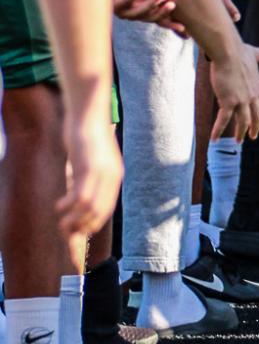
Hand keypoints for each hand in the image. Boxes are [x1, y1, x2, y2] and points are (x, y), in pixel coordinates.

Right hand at [58, 112, 122, 235]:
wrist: (88, 114)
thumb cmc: (87, 135)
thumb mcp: (93, 158)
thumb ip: (90, 174)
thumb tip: (82, 191)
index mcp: (115, 176)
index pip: (106, 209)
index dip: (92, 223)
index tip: (78, 229)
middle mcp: (111, 177)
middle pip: (98, 212)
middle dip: (82, 225)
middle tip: (66, 229)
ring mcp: (100, 173)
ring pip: (89, 208)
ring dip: (74, 220)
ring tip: (61, 223)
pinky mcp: (87, 168)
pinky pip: (79, 196)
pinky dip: (67, 206)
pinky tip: (58, 206)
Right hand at [209, 43, 258, 140]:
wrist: (228, 52)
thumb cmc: (238, 51)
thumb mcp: (253, 53)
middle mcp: (253, 95)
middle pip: (257, 115)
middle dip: (255, 127)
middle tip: (253, 135)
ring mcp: (241, 100)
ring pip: (243, 121)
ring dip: (241, 133)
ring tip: (239, 141)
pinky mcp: (228, 102)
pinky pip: (224, 120)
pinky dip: (218, 131)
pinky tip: (214, 140)